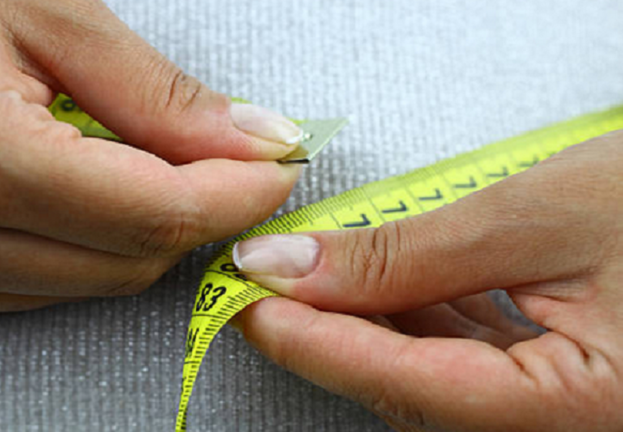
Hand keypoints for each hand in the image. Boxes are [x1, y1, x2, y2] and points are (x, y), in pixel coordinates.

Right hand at [0, 0, 302, 319]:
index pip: (154, 215)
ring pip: (80, 286)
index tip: (274, 169)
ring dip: (125, 232)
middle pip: (126, 263)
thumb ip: (155, 94)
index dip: (235, 195)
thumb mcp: (39, 12)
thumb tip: (254, 144)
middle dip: (187, 213)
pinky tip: (53, 193)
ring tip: (112, 160)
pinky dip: (65, 250)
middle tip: (207, 158)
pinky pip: (19, 294)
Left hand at [233, 131, 622, 430]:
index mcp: (583, 412)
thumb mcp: (540, 215)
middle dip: (329, 331)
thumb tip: (298, 266)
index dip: (315, 343)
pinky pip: (463, 364)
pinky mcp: (554, 388)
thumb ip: (412, 253)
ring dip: (365, 324)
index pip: (410, 386)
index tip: (246, 302)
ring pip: (430, 380)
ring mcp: (559, 416)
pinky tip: (383, 285)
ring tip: (315, 271)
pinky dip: (412, 322)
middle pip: (412, 391)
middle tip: (265, 280)